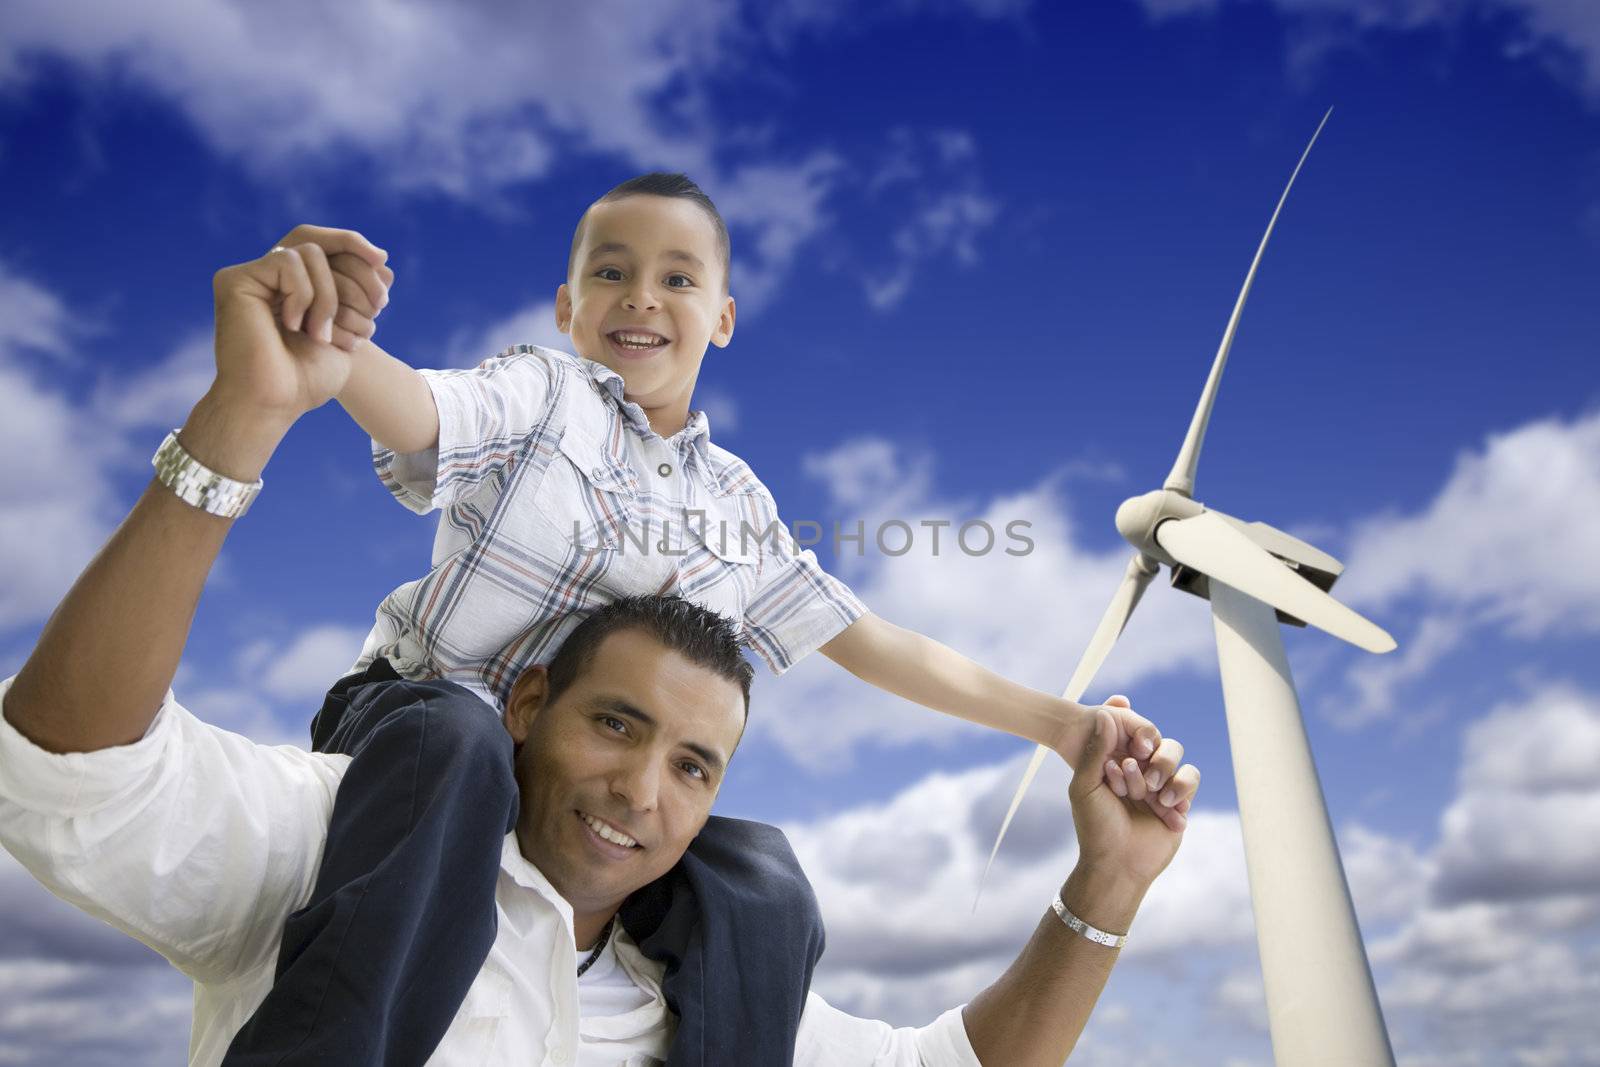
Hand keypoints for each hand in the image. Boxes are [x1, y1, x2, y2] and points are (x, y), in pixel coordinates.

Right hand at [210, 226, 387, 423]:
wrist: (275, 404)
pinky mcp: (235, 280)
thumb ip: (360, 298)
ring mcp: (251, 278)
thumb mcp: (346, 335)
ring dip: (329, 296)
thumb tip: (385, 266)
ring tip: (321, 334)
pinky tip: (295, 326)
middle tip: (378, 305)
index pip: (325, 247)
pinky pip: (288, 261)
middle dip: (356, 270)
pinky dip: (304, 294)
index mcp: (290, 290)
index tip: (384, 263)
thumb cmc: (305, 382)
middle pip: (319, 242)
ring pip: (308, 252)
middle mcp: (268, 280)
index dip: (354, 246)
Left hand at [1055, 695, 1196, 831]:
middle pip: (1158, 744)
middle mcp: (1139, 772)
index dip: (1133, 744)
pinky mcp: (1179, 803)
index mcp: (1115, 764)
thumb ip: (1095, 750)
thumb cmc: (1095, 826)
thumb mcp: (1086, 786)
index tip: (1127, 760)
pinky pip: (1190, 781)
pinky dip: (1180, 794)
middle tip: (1142, 786)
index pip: (1132, 737)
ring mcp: (1160, 786)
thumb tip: (1104, 714)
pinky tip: (1164, 813)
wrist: (1117, 865)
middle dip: (1151, 763)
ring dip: (1166, 776)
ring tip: (1155, 800)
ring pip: (1177, 760)